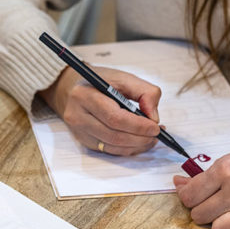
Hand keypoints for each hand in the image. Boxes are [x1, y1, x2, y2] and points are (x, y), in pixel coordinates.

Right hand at [39, 66, 161, 155]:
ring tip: (150, 138)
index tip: (155, 127)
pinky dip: (127, 149)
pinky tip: (138, 142)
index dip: (137, 125)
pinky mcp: (84, 141)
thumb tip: (153, 117)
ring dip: (135, 145)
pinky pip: (109, 150)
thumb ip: (144, 91)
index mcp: (85, 95)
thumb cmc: (100, 82)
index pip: (114, 117)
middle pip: (113, 135)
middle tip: (156, 135)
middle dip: (139, 138)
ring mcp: (79, 131)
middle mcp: (78, 115)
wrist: (73, 89)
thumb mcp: (123, 77)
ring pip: (112, 146)